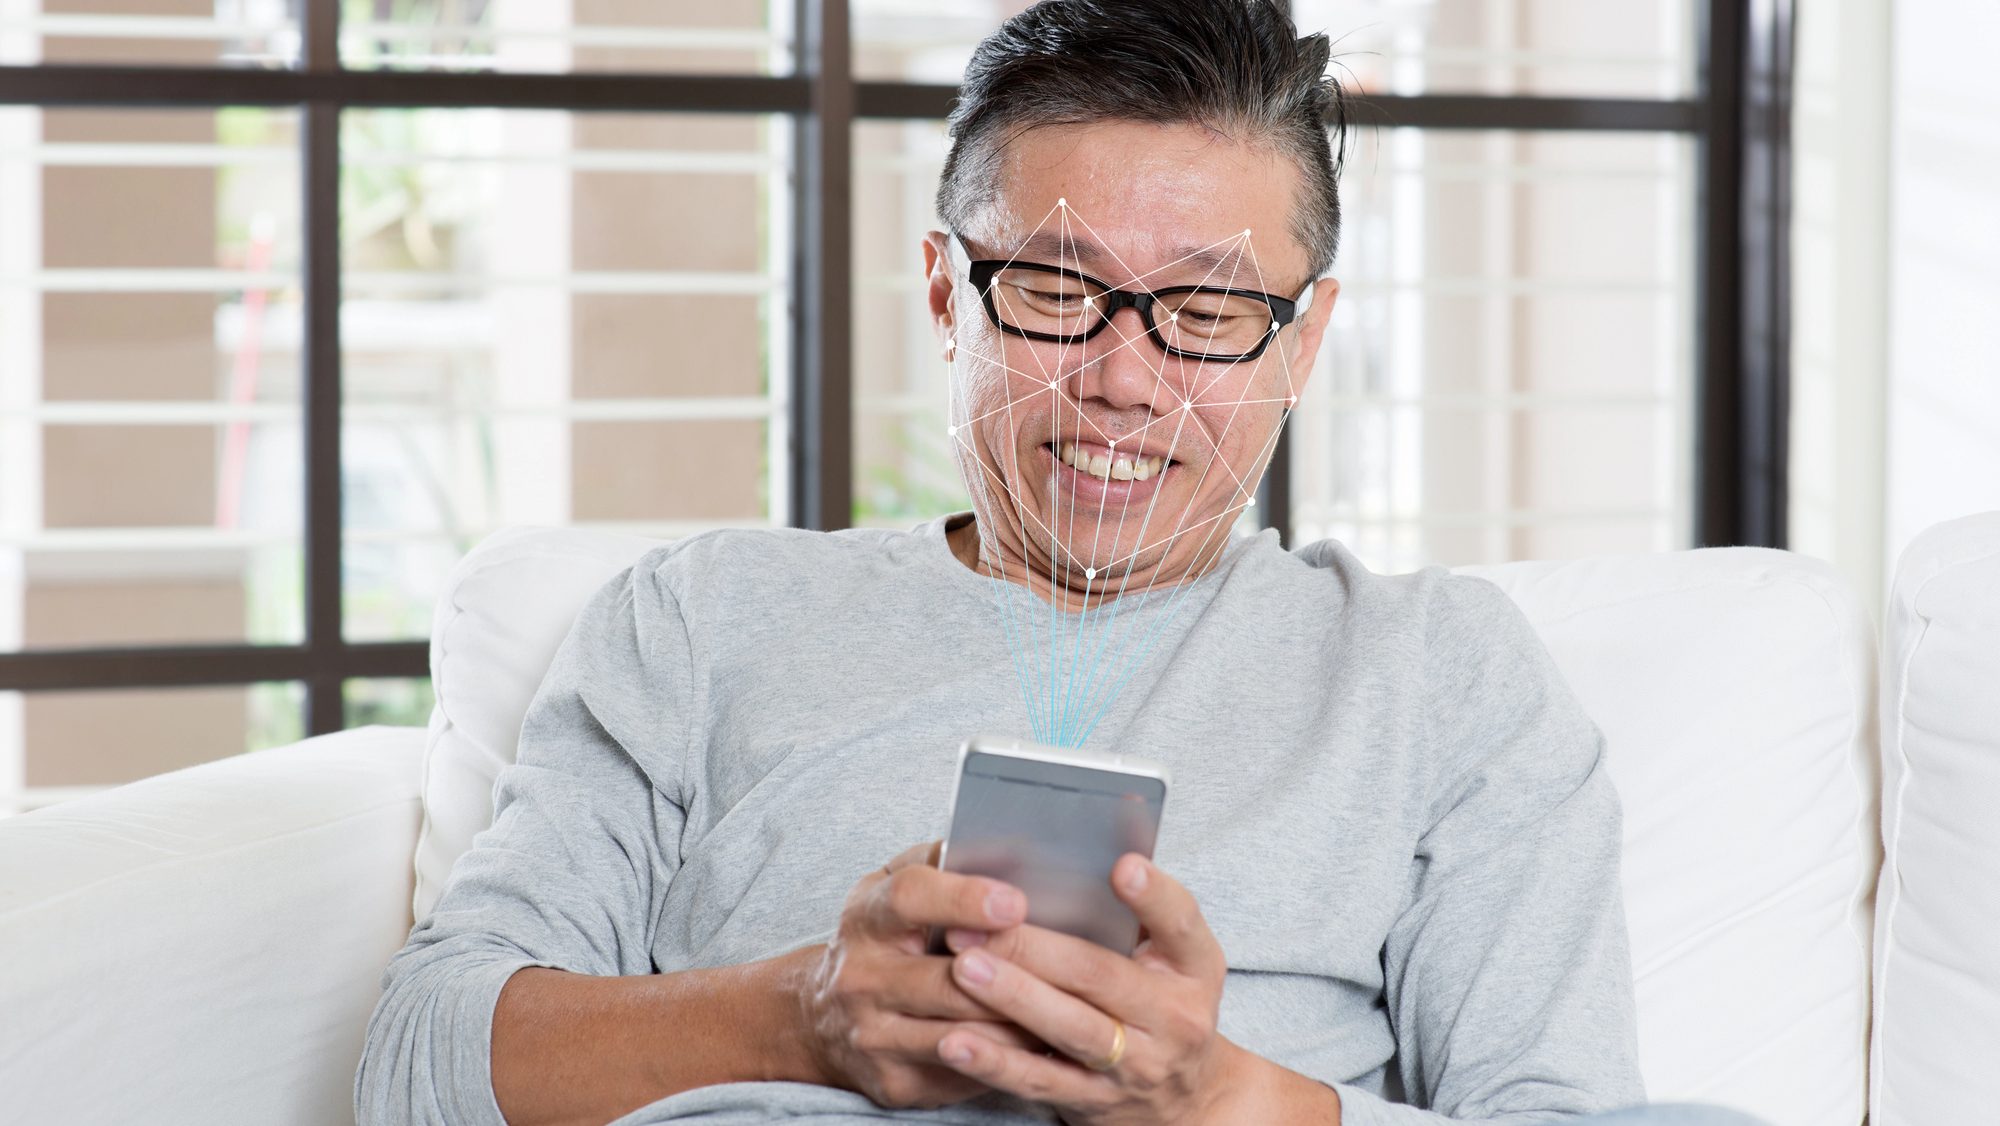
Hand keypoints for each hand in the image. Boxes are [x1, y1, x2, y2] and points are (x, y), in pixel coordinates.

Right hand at [798, 840, 1042, 1108]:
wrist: (825, 1017)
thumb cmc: (882, 939)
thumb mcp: (895, 886)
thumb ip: (944, 862)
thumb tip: (1011, 846)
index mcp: (867, 918)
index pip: (909, 899)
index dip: (963, 899)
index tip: (1015, 902)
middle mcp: (861, 979)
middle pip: (947, 981)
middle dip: (1011, 975)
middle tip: (1067, 969)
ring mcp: (874, 1036)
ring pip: (965, 1033)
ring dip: (1020, 1022)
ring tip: (1069, 1006)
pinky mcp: (895, 1082)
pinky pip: (967, 1072)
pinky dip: (1008, 1058)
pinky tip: (1040, 1042)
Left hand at [928, 853, 1252, 1124]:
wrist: (1184, 1099)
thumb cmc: (1164, 1000)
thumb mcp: (1175, 955)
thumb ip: (1142, 908)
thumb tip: (1102, 832)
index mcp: (1193, 967)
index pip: (1182, 925)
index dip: (1154, 897)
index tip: (1121, 865)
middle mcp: (1173, 1018)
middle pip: (1100, 976)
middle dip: (1034, 948)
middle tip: (977, 922)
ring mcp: (1135, 1065)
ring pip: (1069, 1029)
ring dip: (1011, 998)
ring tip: (962, 968)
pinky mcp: (1095, 1101)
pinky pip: (1040, 1080)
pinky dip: (995, 1062)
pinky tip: (955, 1041)